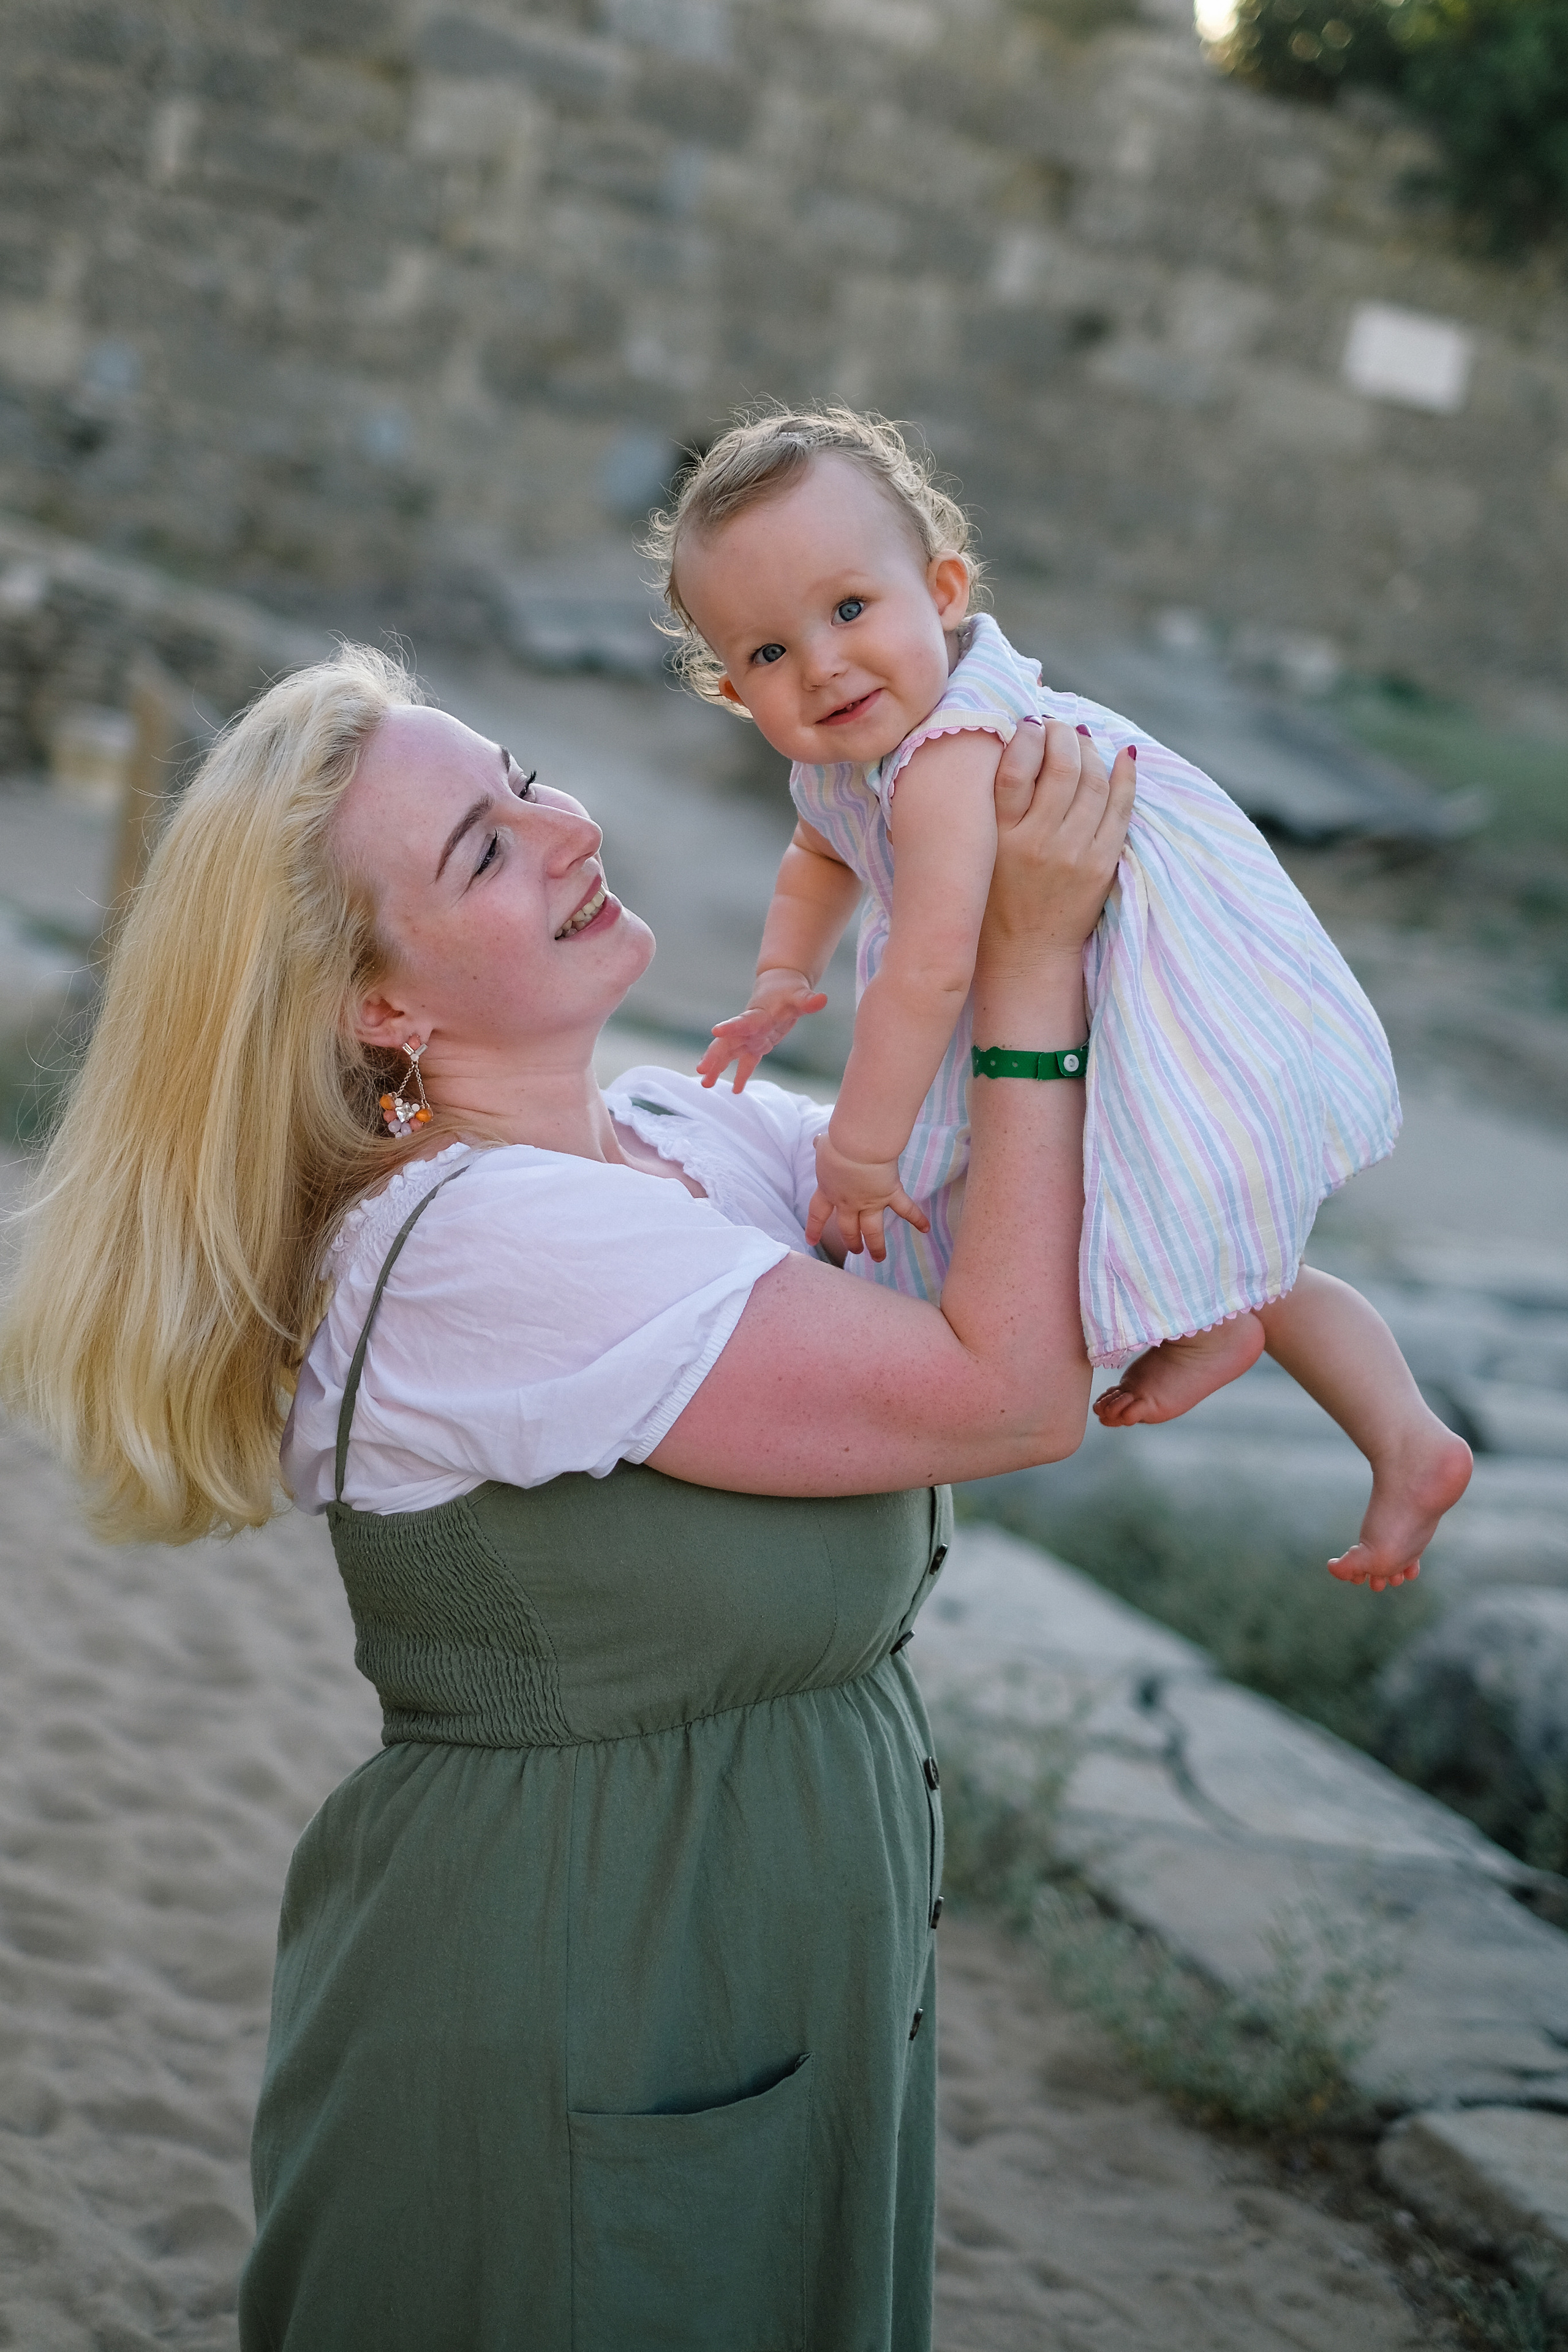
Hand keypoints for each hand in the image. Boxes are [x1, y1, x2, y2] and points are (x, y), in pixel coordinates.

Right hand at [697, 969, 827, 1091]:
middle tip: (701, 1069)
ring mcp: (750, 1037)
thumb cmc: (789, 990)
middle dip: (714, 1055)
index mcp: (758, 1015)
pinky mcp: (755, 1045)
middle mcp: (749, 1027)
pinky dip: (741, 1075)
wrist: (780, 984)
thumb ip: (808, 1000)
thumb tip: (822, 999)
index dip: (731, 1027)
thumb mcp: (800, 995)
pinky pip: (745, 1062)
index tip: (715, 1031)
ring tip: (705, 1084)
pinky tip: (736, 1091)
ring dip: (717, 1067)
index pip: (743, 1022)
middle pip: (728, 1042)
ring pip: (730, 1053)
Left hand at [804, 1129, 930, 1261]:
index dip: (814, 1228)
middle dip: (851, 1241)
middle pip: (848, 1228)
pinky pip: (905, 1208)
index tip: (811, 1241)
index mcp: (829, 1190)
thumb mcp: (826, 1146)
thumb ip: (823, 1147)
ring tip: (878, 1257)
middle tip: (856, 1250)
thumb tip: (818, 1142)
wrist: (858, 1145)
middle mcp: (849, 1202)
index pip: (818, 1213)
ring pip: (873, 1230)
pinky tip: (925, 1229)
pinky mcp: (890, 1193)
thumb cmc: (839, 1143)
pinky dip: (917, 1218)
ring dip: (876, 1245)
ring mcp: (870, 1201)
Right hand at [983, 720, 1135, 968]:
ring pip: (1093, 783)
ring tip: (1083, 740)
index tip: (1031, 723)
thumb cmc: (996, 900)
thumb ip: (996, 806)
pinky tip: (1123, 756)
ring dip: (1091, 752)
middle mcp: (1038, 843)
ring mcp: (1074, 854)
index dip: (1027, 737)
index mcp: (1001, 838)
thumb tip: (1018, 744)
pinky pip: (1120, 810)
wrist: (1028, 955)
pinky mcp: (1101, 865)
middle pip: (1061, 769)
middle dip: (1064, 736)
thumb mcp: (982, 853)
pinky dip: (1124, 777)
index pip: (1014, 770)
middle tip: (1059, 727)